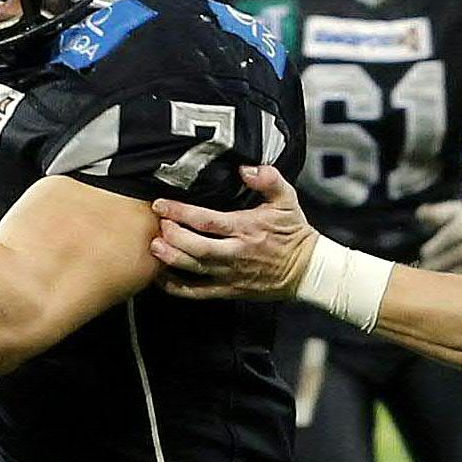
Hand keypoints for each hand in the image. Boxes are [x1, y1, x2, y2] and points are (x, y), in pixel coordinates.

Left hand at [150, 163, 318, 299]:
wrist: (307, 270)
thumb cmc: (293, 232)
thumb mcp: (287, 199)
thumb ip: (269, 179)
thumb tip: (246, 169)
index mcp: (247, 228)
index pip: (208, 221)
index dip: (181, 213)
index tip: (161, 205)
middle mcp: (236, 253)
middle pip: (197, 247)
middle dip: (172, 236)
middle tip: (157, 225)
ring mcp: (231, 275)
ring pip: (195, 270)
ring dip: (171, 259)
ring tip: (154, 248)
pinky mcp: (229, 290)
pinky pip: (198, 293)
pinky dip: (177, 288)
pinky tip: (162, 278)